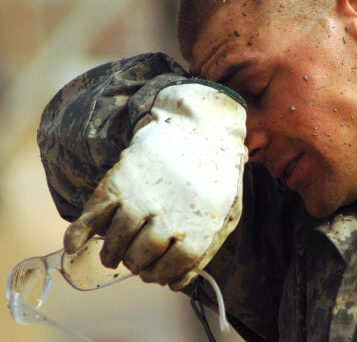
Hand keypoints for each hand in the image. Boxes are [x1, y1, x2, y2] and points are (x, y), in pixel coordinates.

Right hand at [63, 81, 247, 288]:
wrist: (203, 127)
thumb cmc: (217, 172)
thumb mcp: (229, 213)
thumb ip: (207, 249)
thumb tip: (178, 282)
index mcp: (199, 229)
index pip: (171, 270)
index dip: (160, 275)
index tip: (154, 273)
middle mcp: (168, 219)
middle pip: (141, 257)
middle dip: (136, 263)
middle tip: (133, 259)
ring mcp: (142, 199)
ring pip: (117, 241)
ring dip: (111, 253)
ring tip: (112, 254)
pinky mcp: (122, 179)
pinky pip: (94, 214)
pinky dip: (80, 232)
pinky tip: (74, 244)